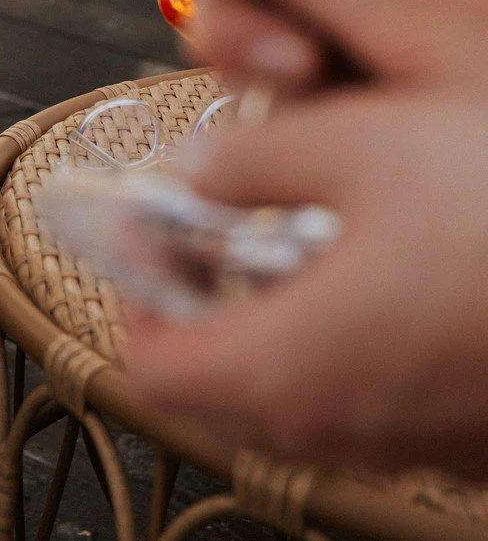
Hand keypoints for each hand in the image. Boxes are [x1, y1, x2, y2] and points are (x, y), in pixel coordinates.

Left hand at [123, 88, 487, 476]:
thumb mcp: (354, 141)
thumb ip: (247, 160)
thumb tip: (199, 170)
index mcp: (291, 365)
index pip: (155, 371)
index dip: (133, 294)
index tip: (146, 233)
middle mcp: (344, 431)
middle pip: (221, 394)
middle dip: (201, 308)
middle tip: (214, 227)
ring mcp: (413, 445)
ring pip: (302, 401)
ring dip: (278, 323)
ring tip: (304, 233)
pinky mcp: (469, 437)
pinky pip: (379, 404)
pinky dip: (355, 347)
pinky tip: (391, 271)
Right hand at [177, 0, 487, 99]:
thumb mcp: (428, 30)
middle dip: (237, 1)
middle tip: (276, 56)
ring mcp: (340, 53)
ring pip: (237, 27)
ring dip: (246, 56)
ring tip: (303, 86)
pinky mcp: (324, 121)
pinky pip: (257, 97)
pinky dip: (266, 113)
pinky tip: (309, 134)